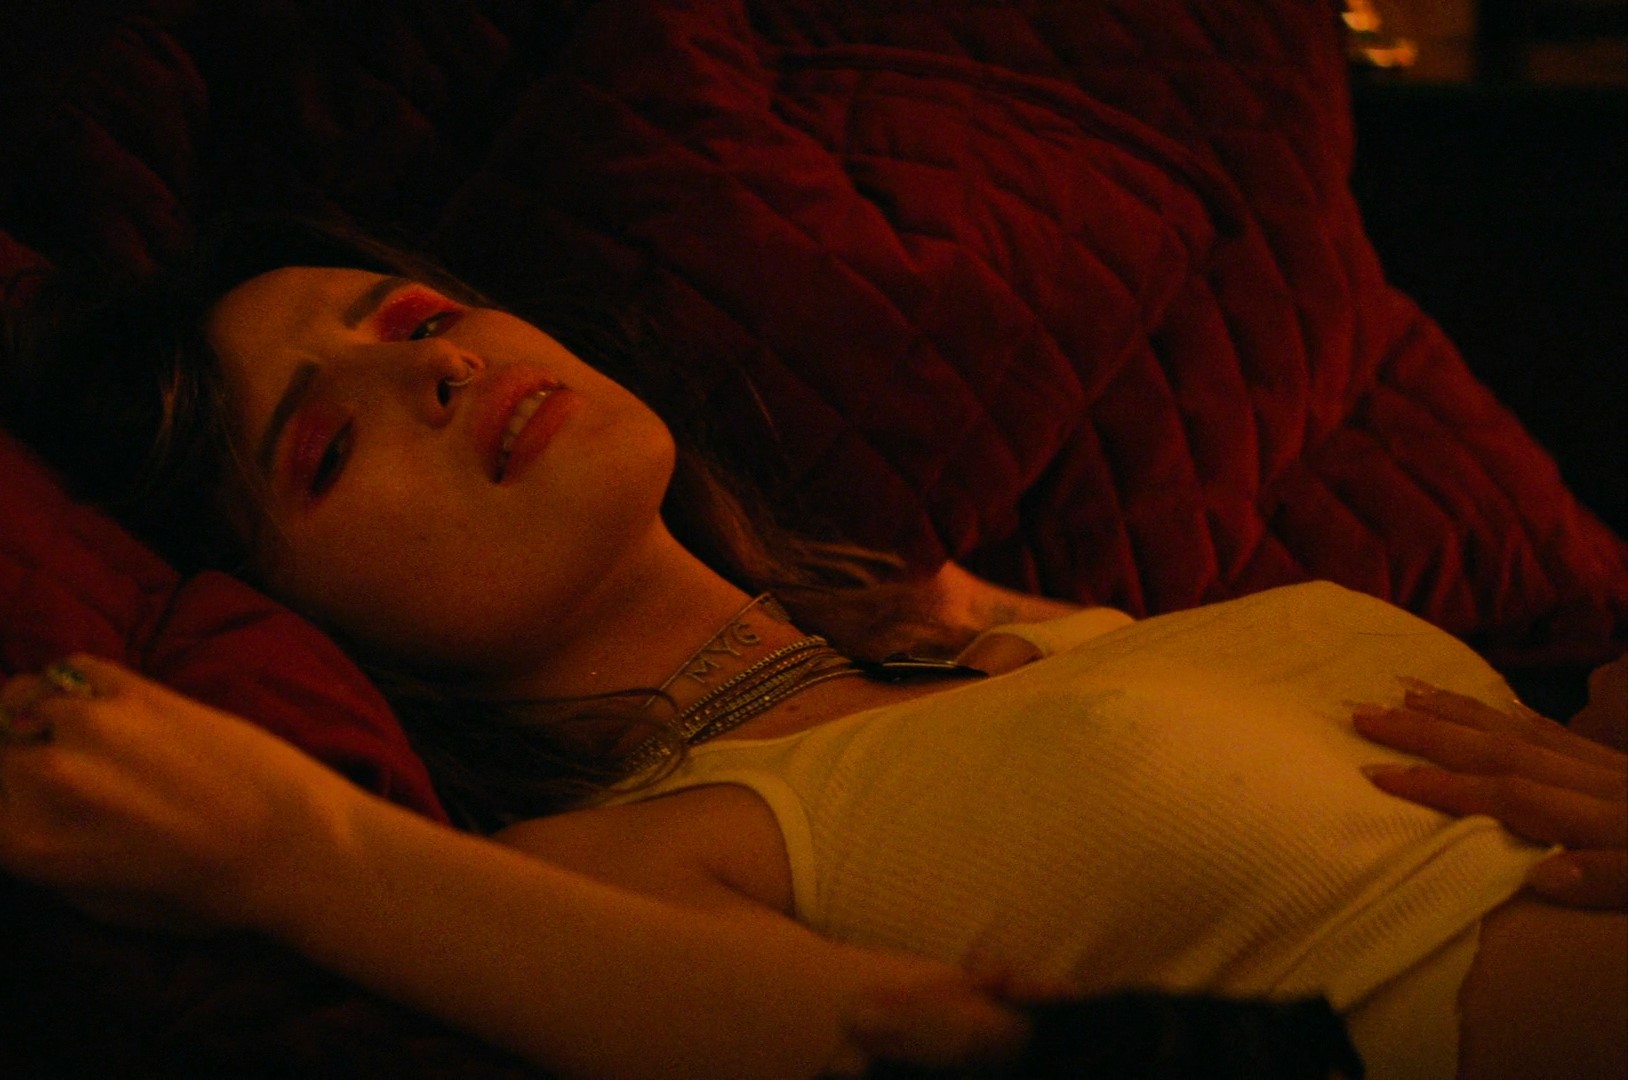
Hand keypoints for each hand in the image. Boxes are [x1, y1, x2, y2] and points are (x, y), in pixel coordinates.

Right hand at [0, 654, 355, 931]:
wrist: (293, 842)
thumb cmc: (205, 892)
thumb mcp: (98, 904)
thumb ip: (36, 858)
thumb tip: (11, 826)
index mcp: (25, 840)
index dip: (0, 807)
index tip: (15, 807)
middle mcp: (42, 774)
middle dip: (6, 771)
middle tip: (40, 781)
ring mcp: (88, 720)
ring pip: (13, 703)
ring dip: (26, 723)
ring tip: (59, 743)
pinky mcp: (134, 686)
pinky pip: (66, 669)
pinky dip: (63, 686)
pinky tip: (84, 709)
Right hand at [1353, 679, 1626, 909]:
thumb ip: (1608, 880)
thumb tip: (1541, 877)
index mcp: (1602, 818)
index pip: (1506, 795)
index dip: (1440, 785)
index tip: (1376, 775)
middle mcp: (1597, 782)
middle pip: (1502, 751)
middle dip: (1429, 732)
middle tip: (1366, 715)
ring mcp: (1609, 769)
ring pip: (1524, 732)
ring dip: (1461, 713)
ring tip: (1407, 694)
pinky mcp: (1619, 765)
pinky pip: (1559, 731)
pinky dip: (1518, 716)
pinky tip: (1492, 707)